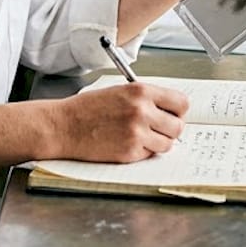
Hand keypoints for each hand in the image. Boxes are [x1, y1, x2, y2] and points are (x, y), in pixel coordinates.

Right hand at [49, 83, 188, 162]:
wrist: (64, 126)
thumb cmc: (87, 109)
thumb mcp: (120, 91)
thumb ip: (145, 98)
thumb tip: (169, 109)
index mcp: (141, 91)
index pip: (181, 103)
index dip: (178, 111)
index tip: (172, 114)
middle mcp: (142, 111)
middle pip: (178, 126)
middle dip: (169, 129)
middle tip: (157, 129)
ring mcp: (136, 133)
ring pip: (167, 144)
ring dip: (157, 142)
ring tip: (139, 136)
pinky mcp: (129, 152)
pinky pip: (149, 155)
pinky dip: (141, 152)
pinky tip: (125, 142)